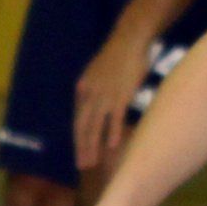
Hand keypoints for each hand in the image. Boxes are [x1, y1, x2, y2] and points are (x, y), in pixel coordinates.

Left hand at [73, 29, 158, 173]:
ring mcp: (104, 96)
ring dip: (92, 146)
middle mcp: (90, 94)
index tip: (79, 153)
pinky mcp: (120, 95)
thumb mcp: (97, 71)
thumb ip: (92, 87)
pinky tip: (111, 146)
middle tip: (82, 166)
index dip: (78, 138)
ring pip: (94, 126)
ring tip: (92, 162)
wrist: (128, 39)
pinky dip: (111, 132)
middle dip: (81, 148)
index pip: (78, 119)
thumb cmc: (117, 55)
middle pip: (82, 126)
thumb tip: (90, 101)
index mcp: (83, 89)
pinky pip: (114, 118)